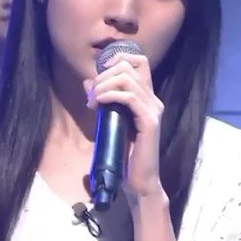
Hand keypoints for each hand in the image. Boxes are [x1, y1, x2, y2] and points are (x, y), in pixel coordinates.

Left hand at [84, 52, 165, 201]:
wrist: (139, 181)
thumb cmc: (125, 154)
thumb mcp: (109, 120)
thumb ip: (102, 100)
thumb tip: (87, 83)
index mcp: (147, 97)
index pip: (140, 62)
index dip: (119, 58)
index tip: (100, 72)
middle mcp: (153, 100)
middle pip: (130, 67)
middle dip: (104, 75)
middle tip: (92, 94)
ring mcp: (153, 110)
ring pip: (127, 79)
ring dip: (104, 85)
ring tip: (93, 101)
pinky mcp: (150, 122)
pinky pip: (129, 97)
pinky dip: (110, 95)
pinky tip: (99, 103)